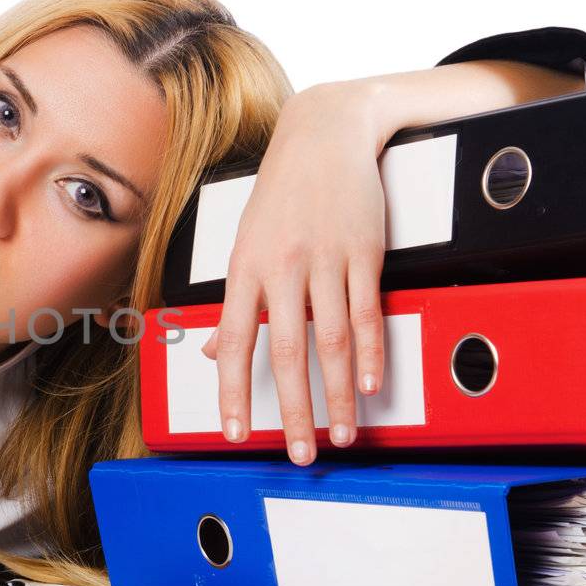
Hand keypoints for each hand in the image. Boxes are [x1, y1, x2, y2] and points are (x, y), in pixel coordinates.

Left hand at [200, 81, 387, 465]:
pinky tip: (371, 384)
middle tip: (300, 452)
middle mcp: (280, 267)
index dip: (233, 393)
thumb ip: (236, 300)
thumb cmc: (282, 191)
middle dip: (295, 411)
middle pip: (285, 353)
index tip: (236, 432)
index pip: (233, 343)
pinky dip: (370, 352)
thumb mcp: (245, 242)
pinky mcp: (362, 251)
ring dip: (339, 394)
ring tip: (342, 431)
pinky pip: (366, 311)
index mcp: (244, 268)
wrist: (324, 132)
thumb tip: (215, 348)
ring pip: (331, 341)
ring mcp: (323, 259)